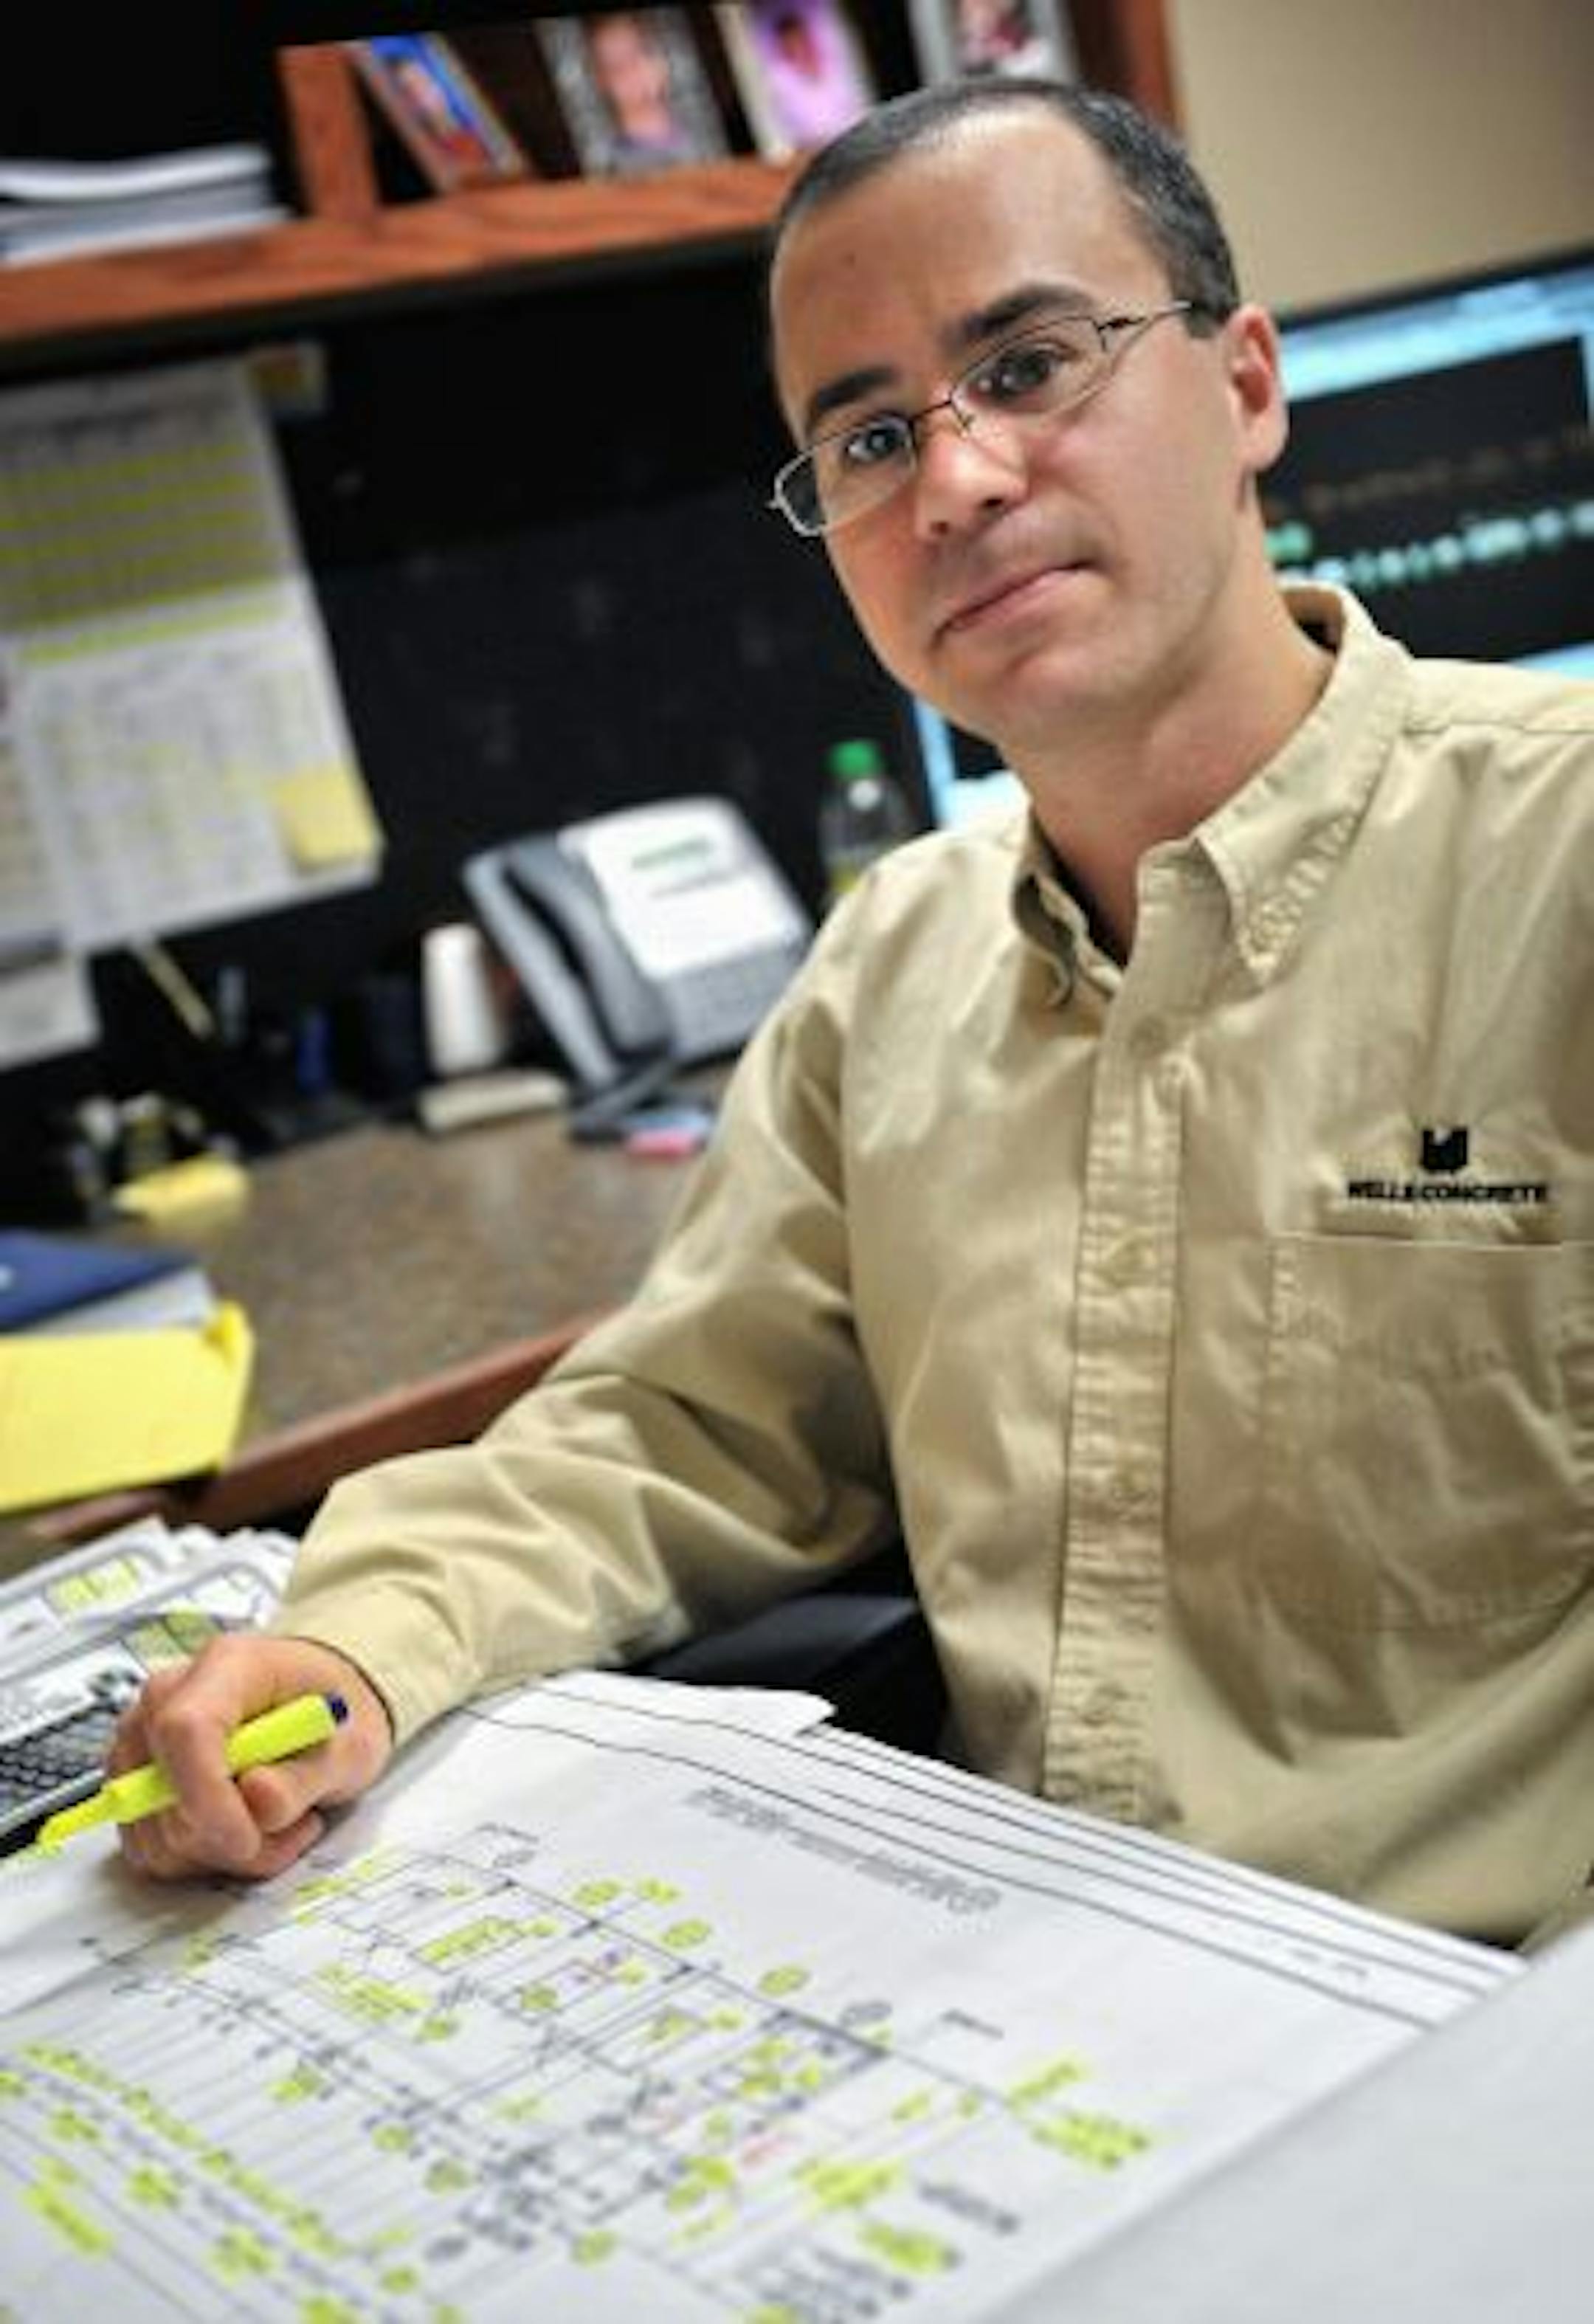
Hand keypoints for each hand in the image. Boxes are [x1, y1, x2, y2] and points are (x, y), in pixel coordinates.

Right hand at [111, 1633, 393, 1882]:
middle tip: (299, 1825)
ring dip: (225, 1853)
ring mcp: (142, 1741)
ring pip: (157, 1835)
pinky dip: (205, 1857)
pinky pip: (154, 1850)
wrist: (314, 1705)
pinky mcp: (135, 1785)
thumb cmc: (326, 1714)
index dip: (205, 1794)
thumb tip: (256, 1799)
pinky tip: (249, 1831)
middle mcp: (168, 1697)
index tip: (246, 1839)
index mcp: (228, 1666)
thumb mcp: (351, 1745)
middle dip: (230, 1836)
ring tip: (281, 1825)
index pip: (185, 1728)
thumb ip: (306, 1775)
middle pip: (159, 1791)